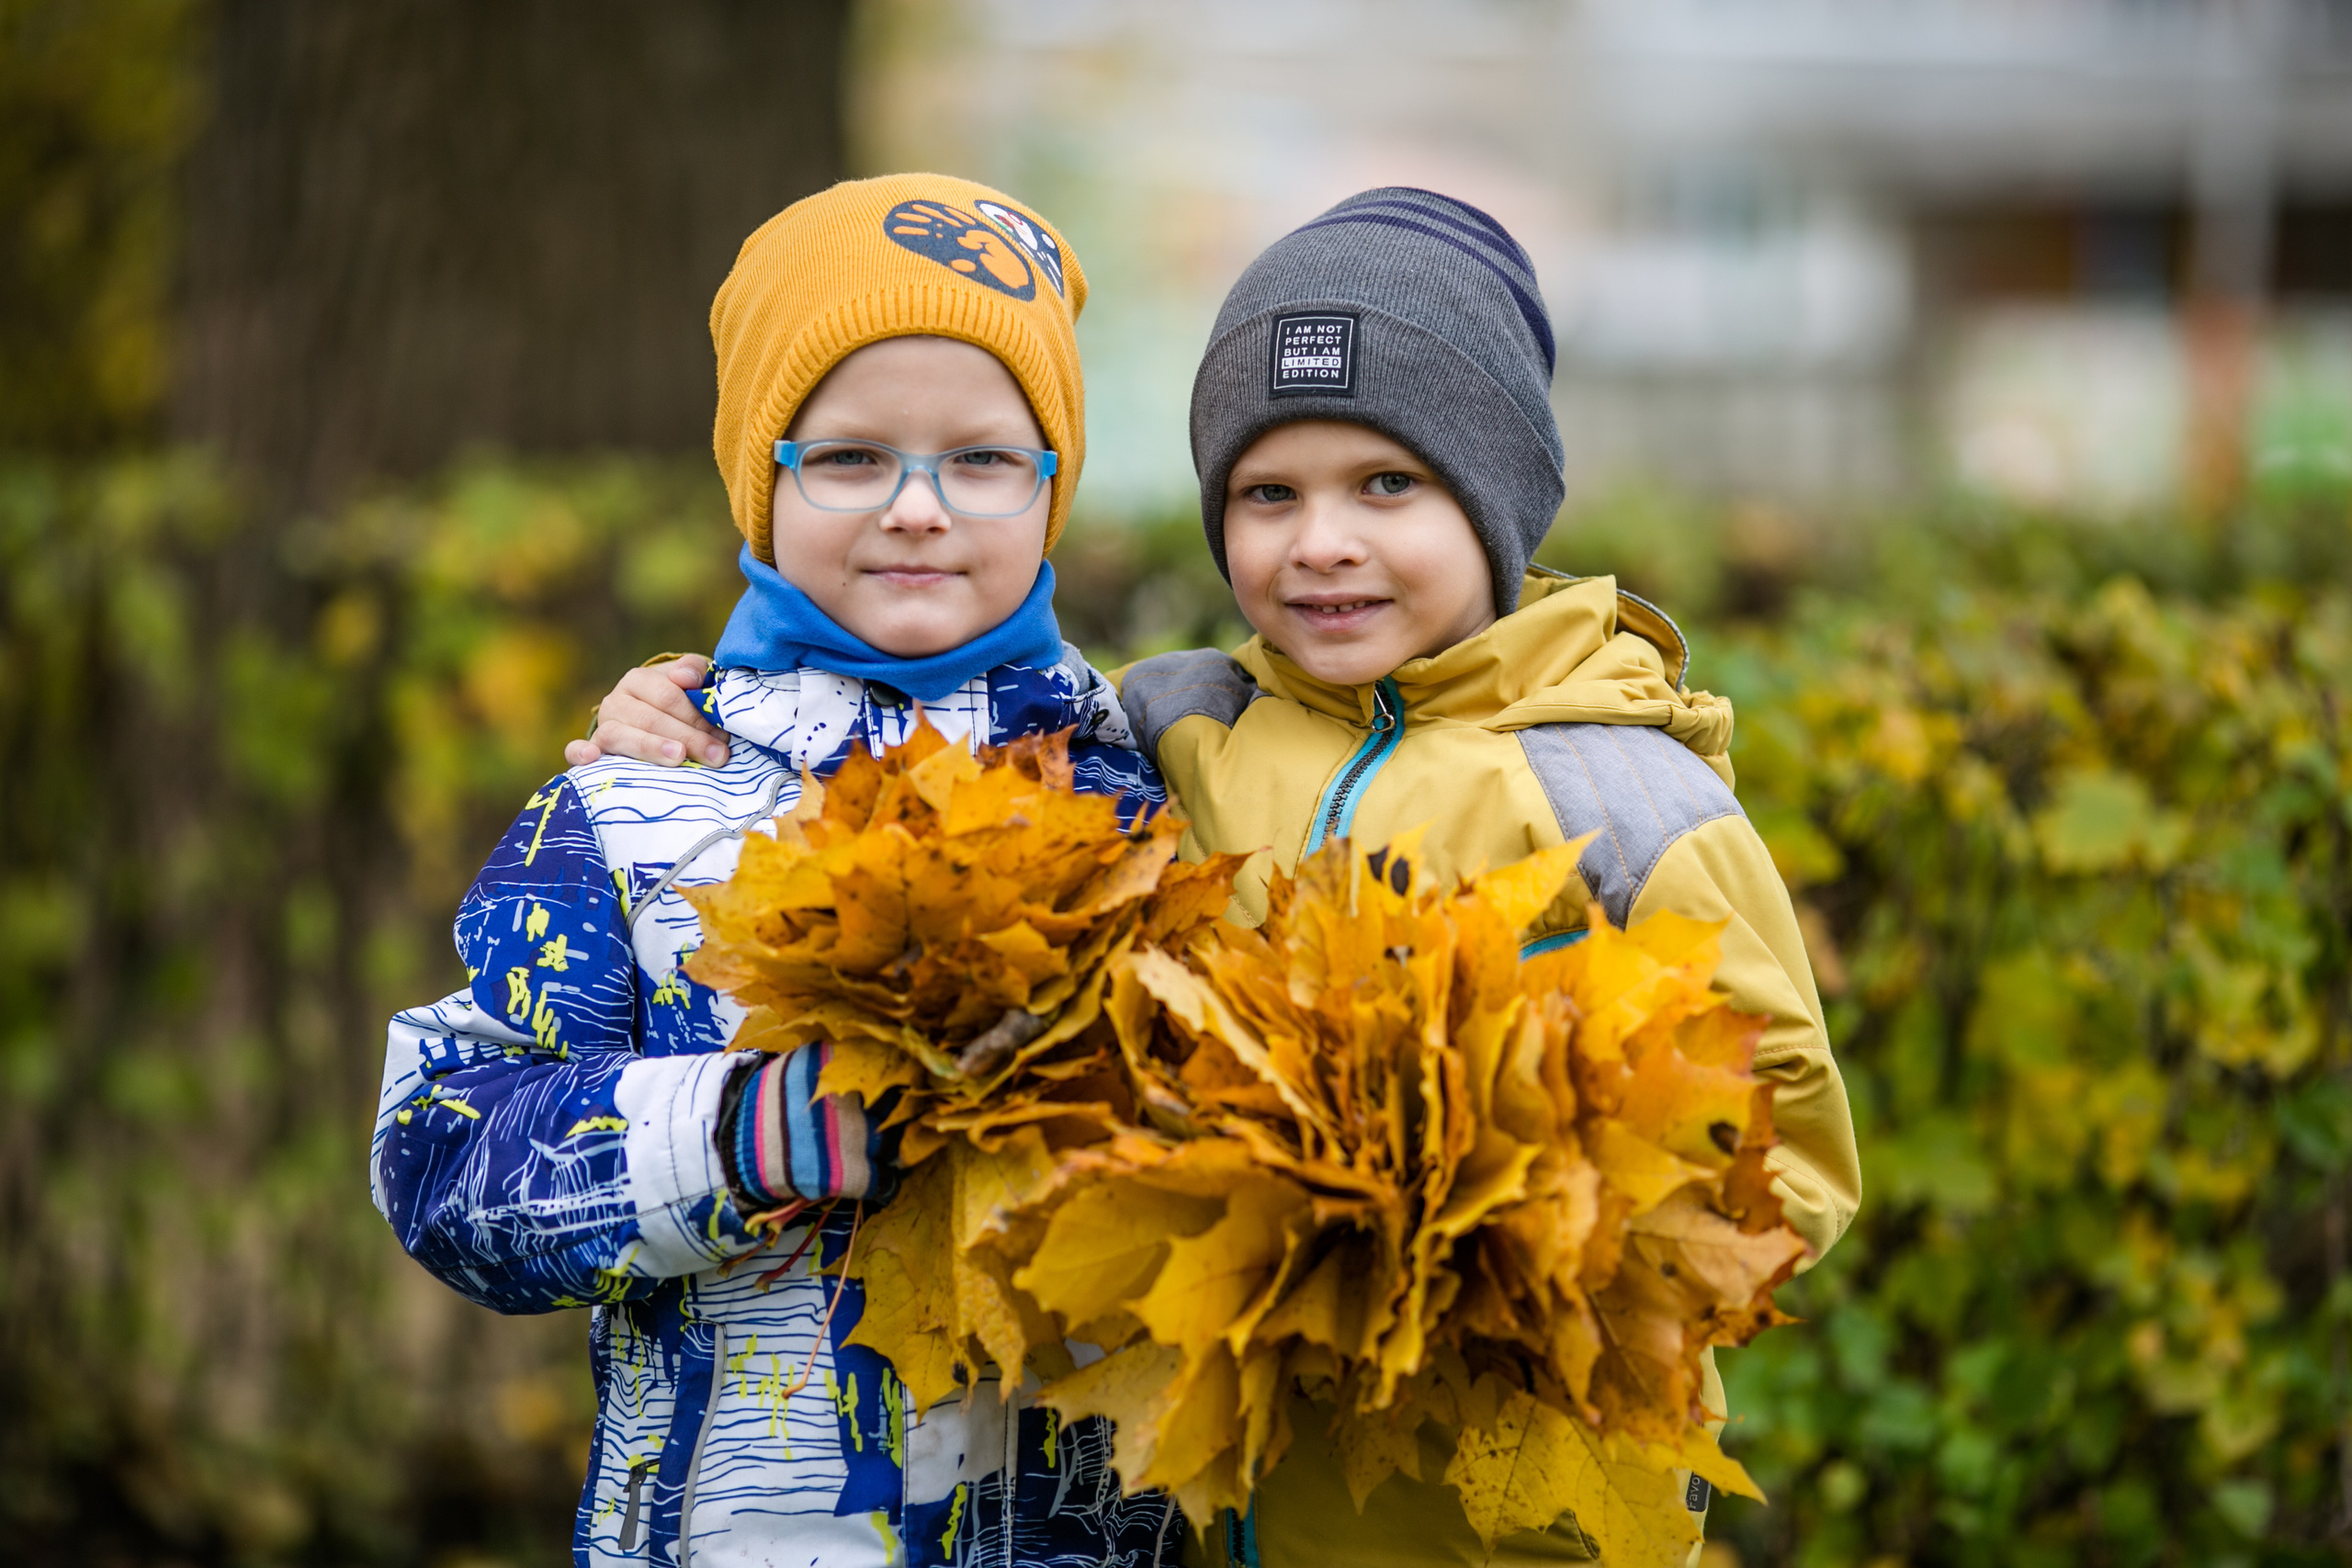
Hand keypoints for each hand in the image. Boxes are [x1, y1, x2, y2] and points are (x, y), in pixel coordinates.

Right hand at [565, 654, 731, 767]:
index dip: (698, 716)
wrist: (655, 724)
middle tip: (716, 755)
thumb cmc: (679, 705)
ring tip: (678, 757)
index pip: (669, 696)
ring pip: (620, 736)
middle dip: (688, 738)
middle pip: (650, 719)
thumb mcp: (692, 683)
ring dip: (650, 747)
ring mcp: (603, 726)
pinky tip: (592, 758)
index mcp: (639, 680)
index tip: (723, 736)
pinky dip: (580, 753)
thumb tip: (687, 677)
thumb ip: (695, 672)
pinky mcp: (593, 750)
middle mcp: (616, 701)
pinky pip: (575, 751)